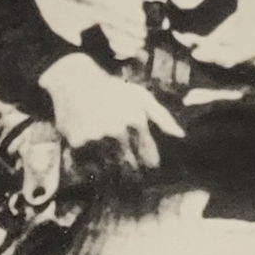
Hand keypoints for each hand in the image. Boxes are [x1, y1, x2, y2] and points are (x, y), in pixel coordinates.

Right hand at [39, 53, 183, 174]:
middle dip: (134, 173)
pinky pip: (89, 166)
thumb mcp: (140, 97)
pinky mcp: (77, 143)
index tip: (148, 166)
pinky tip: (95, 157)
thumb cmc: (113, 90)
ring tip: (113, 164)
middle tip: (133, 173)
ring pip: (111, 170)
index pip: (149, 157)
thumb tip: (180, 135)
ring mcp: (96, 138)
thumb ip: (162, 117)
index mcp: (135, 120)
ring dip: (114, 172)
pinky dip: (94, 168)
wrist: (74, 81)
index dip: (150, 164)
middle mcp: (116, 131)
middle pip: (131, 168)